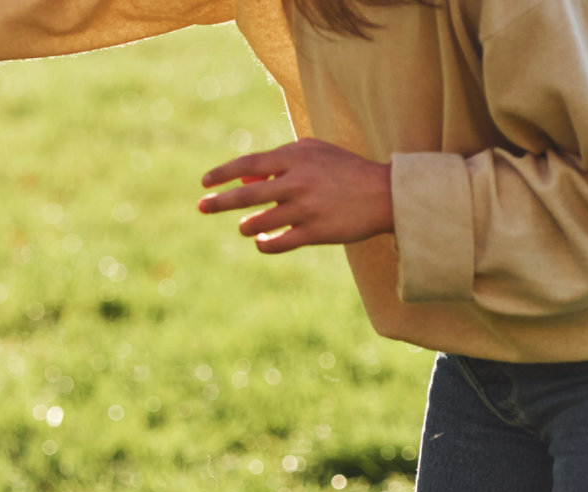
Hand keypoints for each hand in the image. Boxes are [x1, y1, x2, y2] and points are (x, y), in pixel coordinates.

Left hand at [198, 139, 393, 253]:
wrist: (385, 194)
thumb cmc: (345, 170)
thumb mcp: (315, 153)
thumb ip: (281, 159)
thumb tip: (246, 177)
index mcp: (295, 158)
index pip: (248, 164)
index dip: (222, 173)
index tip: (205, 182)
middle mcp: (297, 182)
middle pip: (245, 195)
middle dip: (219, 202)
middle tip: (202, 206)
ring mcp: (304, 209)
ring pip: (257, 223)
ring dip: (247, 225)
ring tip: (248, 225)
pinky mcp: (314, 233)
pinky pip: (276, 244)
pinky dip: (264, 244)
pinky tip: (262, 241)